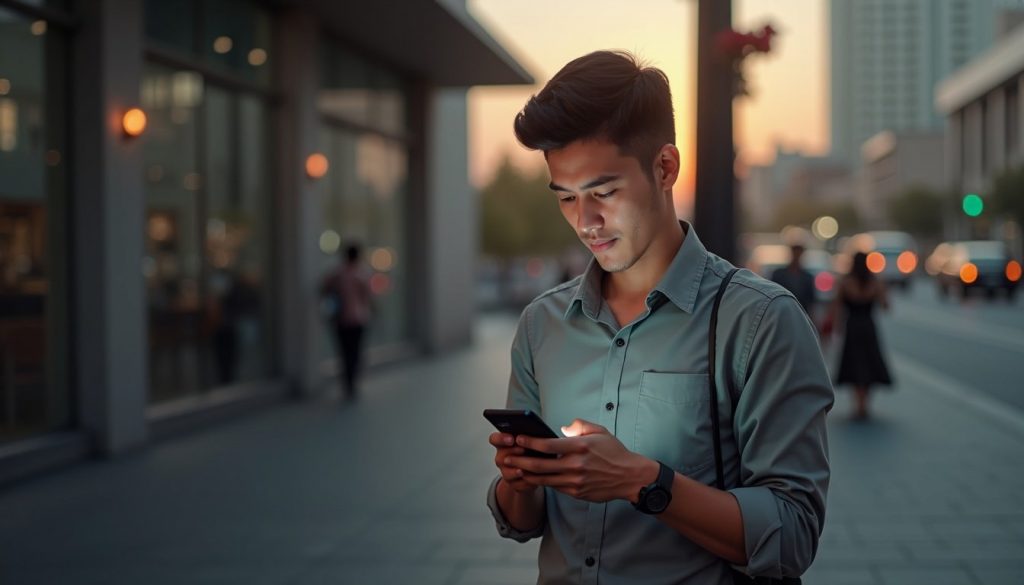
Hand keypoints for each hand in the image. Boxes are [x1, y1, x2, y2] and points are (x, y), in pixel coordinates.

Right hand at [489, 432, 539, 493]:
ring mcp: (506, 472)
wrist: (534, 469)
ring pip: (506, 473)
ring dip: (515, 471)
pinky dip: (526, 483)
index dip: (500, 439)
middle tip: (522, 450)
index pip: (494, 439)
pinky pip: (517, 485)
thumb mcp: (530, 441)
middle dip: (512, 454)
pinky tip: (534, 479)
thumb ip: (529, 437)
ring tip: (524, 470)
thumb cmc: (532, 451)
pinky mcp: (513, 484)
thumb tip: (536, 433)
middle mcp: (502, 457)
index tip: (511, 439)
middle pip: (500, 457)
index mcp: (504, 444)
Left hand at [505, 419, 656, 502]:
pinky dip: (541, 482)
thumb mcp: (599, 431)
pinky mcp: (577, 492)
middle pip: (540, 464)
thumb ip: (579, 426)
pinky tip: (532, 477)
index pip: (548, 444)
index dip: (530, 442)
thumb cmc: (614, 452)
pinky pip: (554, 487)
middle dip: (520, 461)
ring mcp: (576, 480)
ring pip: (544, 479)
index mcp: (580, 447)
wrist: (630, 477)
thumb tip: (561, 429)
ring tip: (513, 469)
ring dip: (526, 474)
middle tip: (507, 458)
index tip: (517, 438)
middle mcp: (576, 465)